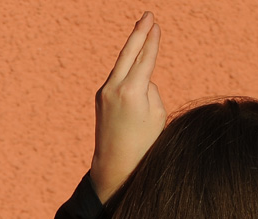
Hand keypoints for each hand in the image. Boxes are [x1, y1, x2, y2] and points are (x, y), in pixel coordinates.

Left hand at [90, 11, 166, 202]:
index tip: (156, 26)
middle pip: (128, 53)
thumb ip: (150, 90)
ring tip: (142, 30)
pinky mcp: (100, 98)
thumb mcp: (157, 115)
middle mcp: (114, 88)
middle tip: (148, 15)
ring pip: (121, 64)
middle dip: (139, 33)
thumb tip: (143, 78)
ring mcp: (104, 92)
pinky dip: (127, 66)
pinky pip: (118, 77)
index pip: (145, 59)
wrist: (115, 164)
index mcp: (132, 91)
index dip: (152, 42)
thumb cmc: (144, 144)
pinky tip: (134, 58)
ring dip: (132, 47)